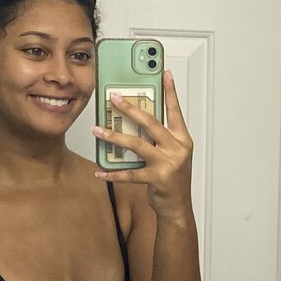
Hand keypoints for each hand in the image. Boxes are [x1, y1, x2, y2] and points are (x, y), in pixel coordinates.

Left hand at [93, 70, 194, 219]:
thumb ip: (159, 138)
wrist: (178, 207)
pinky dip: (113, 173)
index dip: (170, 91)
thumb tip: (136, 119)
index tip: (165, 73)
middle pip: (151, 123)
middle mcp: (177, 148)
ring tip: (97, 130)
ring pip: (137, 144)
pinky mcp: (157, 178)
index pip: (175, 110)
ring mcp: (168, 163)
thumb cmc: (172, 178)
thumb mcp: (171, 154)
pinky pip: (130, 173)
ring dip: (114, 136)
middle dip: (131, 108)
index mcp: (182, 139)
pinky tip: (100, 170)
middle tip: (115, 98)